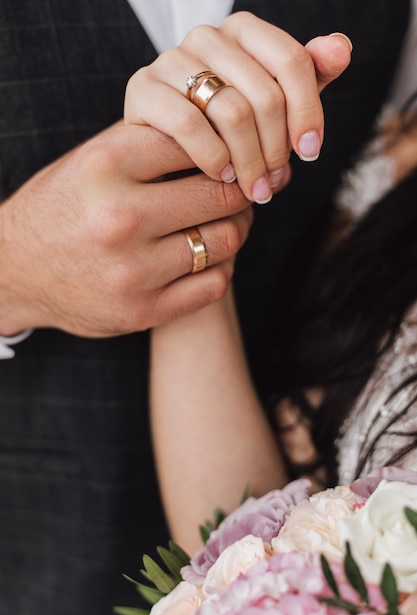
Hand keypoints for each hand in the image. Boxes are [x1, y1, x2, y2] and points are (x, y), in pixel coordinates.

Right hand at [0, 122, 252, 337]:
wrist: (16, 270)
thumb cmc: (64, 206)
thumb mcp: (92, 159)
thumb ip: (149, 141)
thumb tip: (222, 131)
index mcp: (106, 165)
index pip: (199, 142)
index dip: (224, 148)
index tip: (231, 157)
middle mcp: (118, 217)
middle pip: (221, 194)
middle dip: (240, 190)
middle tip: (243, 191)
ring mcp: (132, 270)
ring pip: (225, 240)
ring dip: (236, 229)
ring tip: (227, 221)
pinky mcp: (142, 311)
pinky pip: (214, 284)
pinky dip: (221, 267)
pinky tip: (209, 256)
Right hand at [125, 11, 351, 203]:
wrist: (165, 153)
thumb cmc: (224, 129)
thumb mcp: (271, 106)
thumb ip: (307, 77)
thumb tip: (340, 49)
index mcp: (242, 32)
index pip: (292, 60)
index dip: (308, 110)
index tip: (310, 152)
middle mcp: (206, 36)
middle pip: (264, 93)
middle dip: (276, 148)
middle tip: (274, 183)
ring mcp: (170, 60)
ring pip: (232, 111)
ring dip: (250, 161)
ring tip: (254, 189)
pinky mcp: (142, 89)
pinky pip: (189, 125)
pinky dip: (213, 158)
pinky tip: (223, 176)